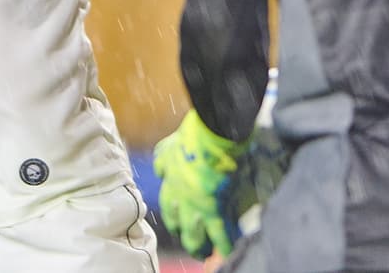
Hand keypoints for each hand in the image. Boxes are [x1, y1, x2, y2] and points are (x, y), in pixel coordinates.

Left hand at [153, 110, 247, 258]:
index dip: (173, 219)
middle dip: (186, 238)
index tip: (177, 226)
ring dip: (201, 247)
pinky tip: (228, 250)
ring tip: (207, 254)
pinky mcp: (215, 209)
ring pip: (195, 236)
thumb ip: (163, 159)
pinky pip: (219, 234)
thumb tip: (160, 170)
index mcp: (170, 182)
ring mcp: (196, 206)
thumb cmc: (193, 135)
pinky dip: (224, 244)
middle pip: (179, 226)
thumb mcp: (170, 145)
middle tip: (194, 246)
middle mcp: (180, 199)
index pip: (168, 209)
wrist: (212, 134)